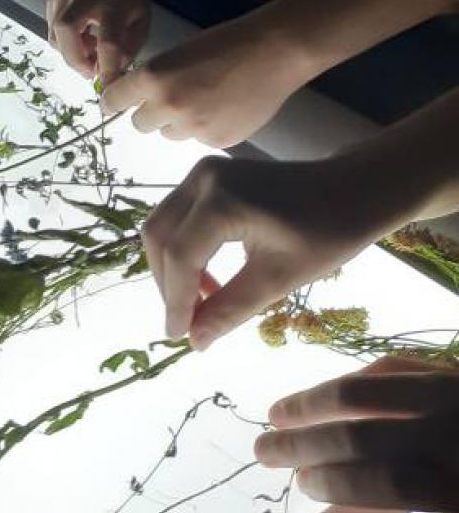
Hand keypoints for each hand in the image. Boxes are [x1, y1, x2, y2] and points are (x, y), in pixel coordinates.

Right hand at [47, 0, 149, 82]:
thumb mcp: (141, 22)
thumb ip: (128, 49)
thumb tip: (109, 74)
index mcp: (114, 6)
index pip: (108, 42)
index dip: (107, 69)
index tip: (108, 89)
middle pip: (67, 32)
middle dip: (75, 60)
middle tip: (91, 70)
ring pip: (55, 35)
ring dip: (70, 52)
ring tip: (90, 48)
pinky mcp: (52, 0)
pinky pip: (51, 30)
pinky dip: (64, 41)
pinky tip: (81, 36)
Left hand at [101, 8, 307, 147]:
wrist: (272, 53)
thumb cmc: (224, 43)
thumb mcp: (178, 54)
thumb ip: (155, 78)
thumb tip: (139, 98)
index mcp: (153, 78)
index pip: (114, 99)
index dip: (114, 101)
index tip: (115, 104)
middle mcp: (168, 106)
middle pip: (139, 123)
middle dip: (148, 112)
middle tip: (167, 100)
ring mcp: (194, 128)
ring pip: (168, 133)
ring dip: (176, 122)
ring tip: (202, 100)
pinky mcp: (217, 141)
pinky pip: (197, 140)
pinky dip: (204, 128)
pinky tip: (223, 109)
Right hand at [142, 153, 382, 346]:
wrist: (352, 189)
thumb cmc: (327, 234)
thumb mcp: (279, 279)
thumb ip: (230, 309)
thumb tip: (194, 342)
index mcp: (222, 202)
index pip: (180, 257)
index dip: (175, 301)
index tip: (178, 337)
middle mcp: (203, 178)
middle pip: (160, 236)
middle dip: (167, 284)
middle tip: (188, 323)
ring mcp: (204, 171)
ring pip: (164, 224)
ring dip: (173, 267)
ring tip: (202, 303)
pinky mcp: (209, 173)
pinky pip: (179, 214)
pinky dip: (184, 247)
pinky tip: (208, 276)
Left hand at [258, 358, 458, 512]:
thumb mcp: (445, 378)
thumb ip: (393, 375)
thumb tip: (325, 394)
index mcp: (438, 390)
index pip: (354, 394)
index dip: (305, 405)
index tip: (272, 416)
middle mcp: (450, 432)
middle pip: (360, 438)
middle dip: (303, 446)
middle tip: (263, 452)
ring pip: (391, 485)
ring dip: (337, 486)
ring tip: (302, 483)